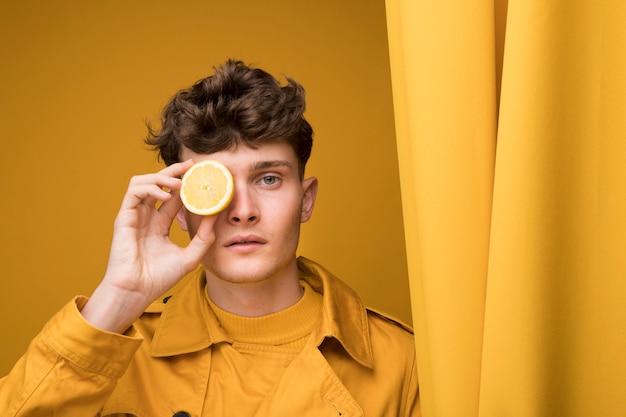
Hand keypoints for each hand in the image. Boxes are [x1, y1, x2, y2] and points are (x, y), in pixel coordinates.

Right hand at [81, 160, 214, 332]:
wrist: (136, 292)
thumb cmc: (158, 278)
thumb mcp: (190, 256)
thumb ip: (203, 236)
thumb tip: (217, 214)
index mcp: (159, 225)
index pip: (174, 197)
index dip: (187, 185)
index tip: (203, 176)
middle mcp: (146, 217)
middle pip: (159, 184)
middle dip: (175, 172)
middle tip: (193, 165)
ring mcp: (134, 216)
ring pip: (144, 182)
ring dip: (162, 177)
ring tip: (180, 183)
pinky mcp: (124, 217)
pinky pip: (134, 192)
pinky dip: (151, 188)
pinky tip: (166, 197)